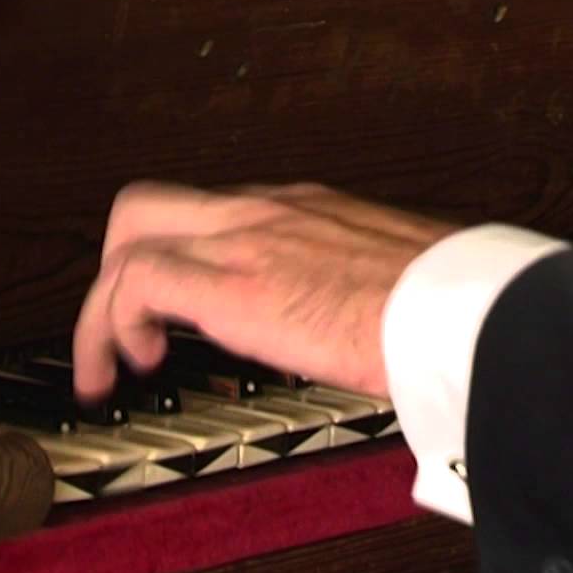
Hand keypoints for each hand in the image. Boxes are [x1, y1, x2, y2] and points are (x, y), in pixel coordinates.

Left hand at [73, 181, 457, 400]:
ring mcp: (246, 240)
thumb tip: (378, 329)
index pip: (221, 214)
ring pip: (129, 234)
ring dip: (107, 303)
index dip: (187, 257)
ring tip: (114, 359)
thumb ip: (368, 291)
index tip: (186, 306)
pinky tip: (126, 368)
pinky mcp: (231, 284)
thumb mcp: (401, 281)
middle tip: (132, 321)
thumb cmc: (450, 307)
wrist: (465, 315)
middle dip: (122, 263)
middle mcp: (269, 211)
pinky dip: (110, 327)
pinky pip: (132, 285)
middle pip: (152, 205)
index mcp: (311, 212)